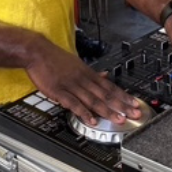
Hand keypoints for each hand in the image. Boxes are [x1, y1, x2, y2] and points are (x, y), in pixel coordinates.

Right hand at [25, 40, 143, 126]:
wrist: (37, 51)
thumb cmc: (54, 58)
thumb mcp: (77, 63)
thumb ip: (91, 72)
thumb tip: (105, 75)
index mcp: (87, 73)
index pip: (110, 86)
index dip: (123, 96)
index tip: (134, 104)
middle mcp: (83, 79)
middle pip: (105, 94)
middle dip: (121, 105)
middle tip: (134, 114)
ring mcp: (72, 85)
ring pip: (93, 99)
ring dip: (107, 110)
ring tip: (119, 119)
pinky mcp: (59, 91)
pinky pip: (74, 103)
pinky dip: (83, 112)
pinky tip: (92, 120)